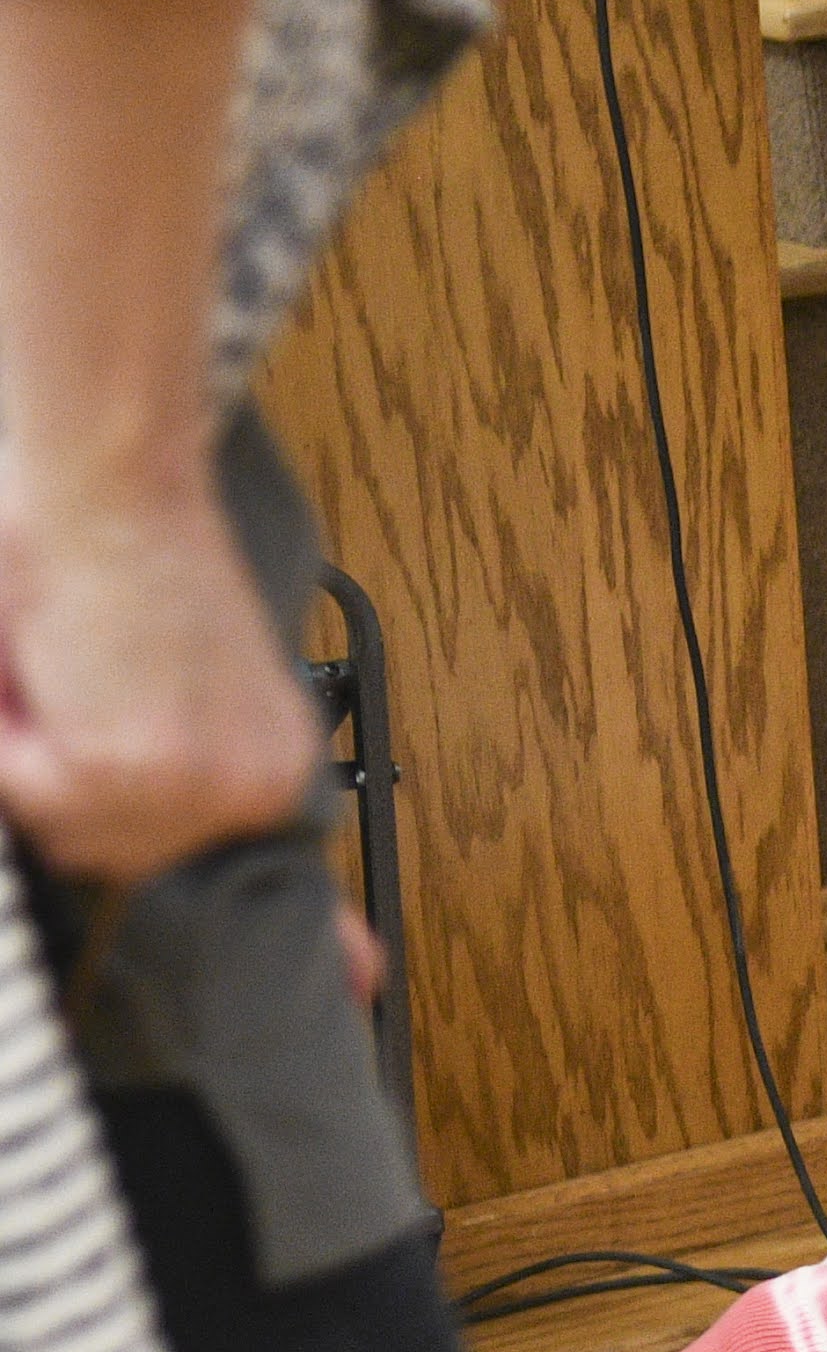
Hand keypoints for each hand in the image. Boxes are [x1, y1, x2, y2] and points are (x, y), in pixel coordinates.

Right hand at [0, 457, 318, 888]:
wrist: (114, 481)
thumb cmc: (126, 552)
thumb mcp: (168, 683)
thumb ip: (166, 761)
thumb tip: (170, 870)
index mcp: (275, 768)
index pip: (171, 846)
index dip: (99, 802)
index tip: (84, 757)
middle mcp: (256, 790)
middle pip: (116, 852)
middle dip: (56, 775)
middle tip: (52, 684)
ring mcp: (197, 788)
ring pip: (65, 828)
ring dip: (26, 751)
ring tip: (43, 668)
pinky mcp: (128, 767)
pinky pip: (29, 793)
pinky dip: (6, 734)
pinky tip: (32, 667)